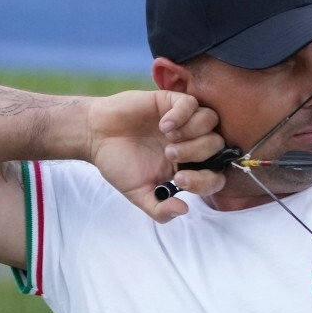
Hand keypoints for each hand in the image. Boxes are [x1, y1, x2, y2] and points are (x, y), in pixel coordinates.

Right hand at [84, 90, 225, 221]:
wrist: (94, 136)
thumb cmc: (118, 163)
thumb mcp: (138, 193)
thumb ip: (159, 209)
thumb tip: (184, 210)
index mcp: (188, 167)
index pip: (216, 176)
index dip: (206, 181)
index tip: (180, 180)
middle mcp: (191, 143)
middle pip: (217, 146)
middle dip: (196, 152)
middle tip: (169, 154)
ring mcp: (183, 121)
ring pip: (211, 121)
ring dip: (194, 132)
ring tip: (168, 138)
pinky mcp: (171, 102)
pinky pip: (192, 103)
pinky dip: (182, 114)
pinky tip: (163, 124)